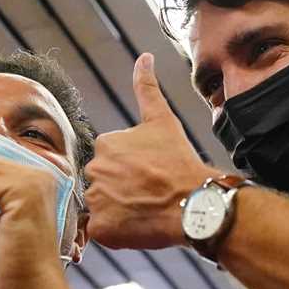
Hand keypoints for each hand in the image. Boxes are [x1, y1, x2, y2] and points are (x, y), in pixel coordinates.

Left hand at [84, 54, 216, 249]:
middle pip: (103, 183)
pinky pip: (103, 232)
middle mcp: (94, 170)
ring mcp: (96, 200)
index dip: (131, 170)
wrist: (194, 202)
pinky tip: (139, 225)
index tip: (149, 175)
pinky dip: (118, 232)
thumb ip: (147, 87)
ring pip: (103, 208)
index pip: (110, 161)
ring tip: (146, 209)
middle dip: (122, 189)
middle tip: (149, 194)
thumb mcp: (162, 119)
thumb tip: (144, 56)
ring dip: (120, 211)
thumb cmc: (180, 162)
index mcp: (105, 144)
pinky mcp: (102, 229)